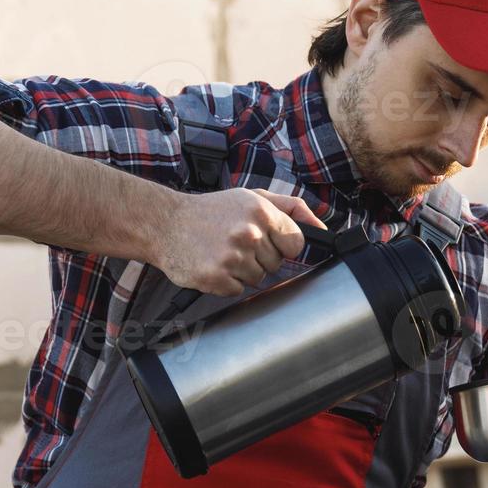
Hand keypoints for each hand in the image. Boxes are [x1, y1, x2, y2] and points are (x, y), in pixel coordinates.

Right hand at [153, 187, 328, 296]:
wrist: (165, 224)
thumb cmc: (212, 211)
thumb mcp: (251, 197)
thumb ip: (291, 208)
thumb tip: (323, 228)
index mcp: (261, 212)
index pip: (296, 243)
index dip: (282, 244)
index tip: (267, 240)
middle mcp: (248, 234)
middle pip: (276, 263)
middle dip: (259, 256)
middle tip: (234, 242)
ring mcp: (232, 258)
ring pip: (258, 278)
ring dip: (242, 270)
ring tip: (221, 252)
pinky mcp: (217, 278)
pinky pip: (238, 290)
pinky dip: (227, 282)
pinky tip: (213, 264)